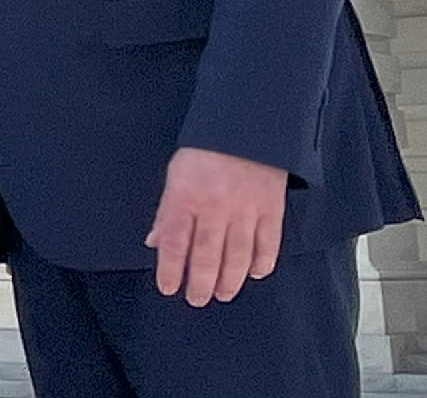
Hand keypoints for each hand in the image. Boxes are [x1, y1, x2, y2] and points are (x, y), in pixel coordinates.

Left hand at [146, 146, 287, 304]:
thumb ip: (167, 211)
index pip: (173, 241)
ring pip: (237, 256)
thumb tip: (155, 242)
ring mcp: (245, 209)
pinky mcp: (271, 208)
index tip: (168, 288)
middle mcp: (214, 207)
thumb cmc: (204, 153)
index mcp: (185, 196)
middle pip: (205, 255)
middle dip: (200, 283)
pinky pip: (268, 243)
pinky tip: (254, 273)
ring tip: (222, 293)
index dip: (169, 269)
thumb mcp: (176, 175)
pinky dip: (262, 262)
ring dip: (229, 280)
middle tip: (197, 300)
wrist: (246, 128)